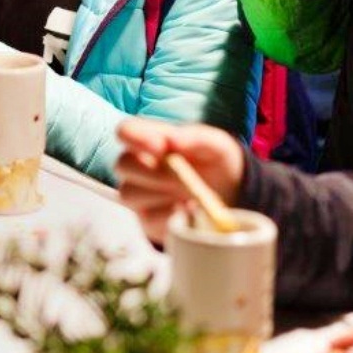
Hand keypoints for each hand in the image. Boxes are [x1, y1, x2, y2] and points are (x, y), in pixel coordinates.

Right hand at [114, 118, 244, 243]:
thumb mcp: (217, 145)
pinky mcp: (147, 220)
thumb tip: (172, 140)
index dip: (134, 138)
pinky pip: (148, 219)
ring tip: (193, 196)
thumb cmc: (215, 163)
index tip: (159, 147)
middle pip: (123, 164)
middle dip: (154, 172)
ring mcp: (138, 194)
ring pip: (130, 194)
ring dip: (163, 195)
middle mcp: (136, 166)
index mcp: (149, 140)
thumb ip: (197, 138)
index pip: (126, 131)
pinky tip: (190, 211)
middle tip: (184, 179)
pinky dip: (172, 216)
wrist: (230, 196)